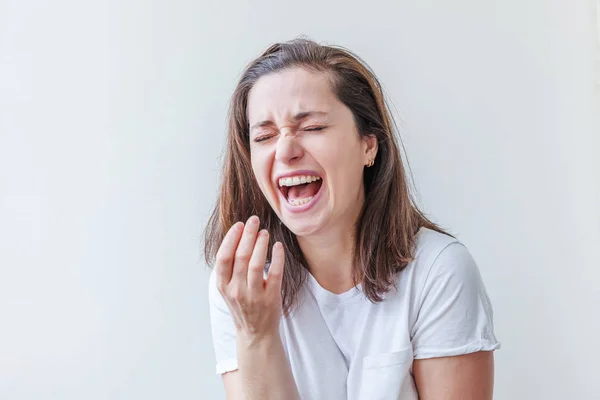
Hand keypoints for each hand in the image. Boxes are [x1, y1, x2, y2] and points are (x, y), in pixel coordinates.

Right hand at [215, 215, 284, 345]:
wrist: (256, 334)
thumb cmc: (243, 306)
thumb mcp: (228, 289)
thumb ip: (230, 268)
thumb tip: (236, 237)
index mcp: (223, 286)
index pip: (223, 258)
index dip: (230, 239)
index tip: (239, 225)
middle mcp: (236, 290)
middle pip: (241, 257)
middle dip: (247, 235)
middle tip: (253, 221)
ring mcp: (253, 295)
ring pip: (256, 264)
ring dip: (260, 244)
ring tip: (264, 232)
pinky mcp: (271, 298)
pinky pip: (275, 274)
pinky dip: (276, 258)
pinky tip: (277, 246)